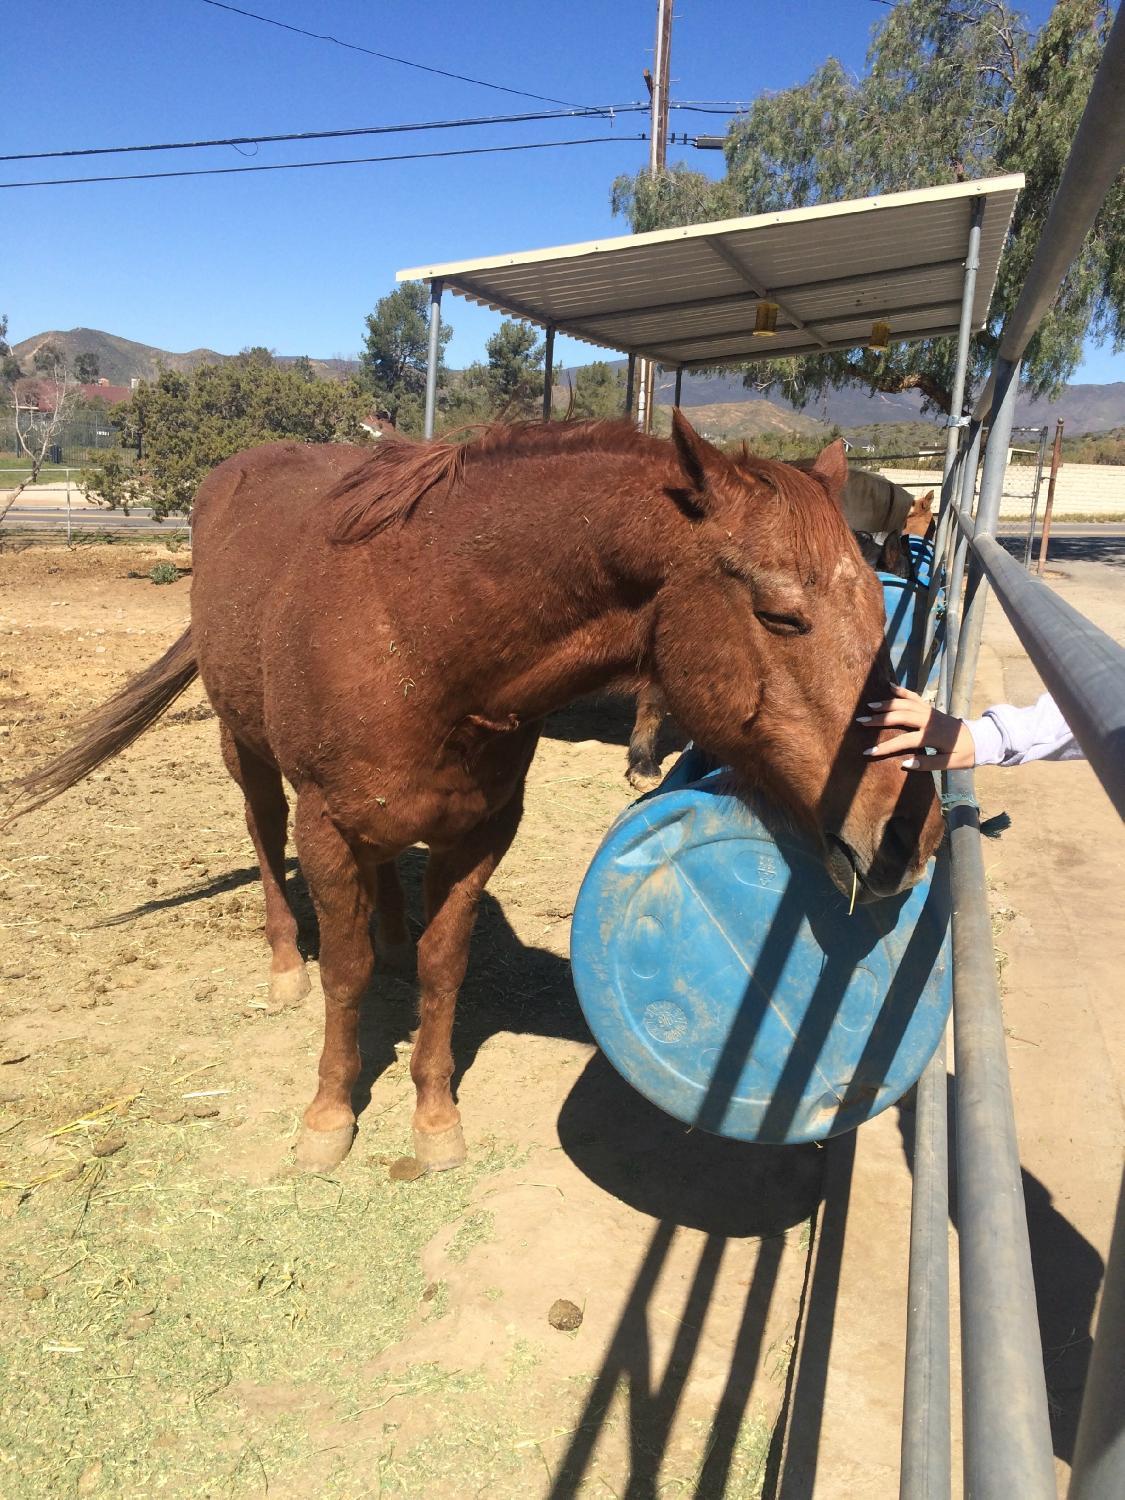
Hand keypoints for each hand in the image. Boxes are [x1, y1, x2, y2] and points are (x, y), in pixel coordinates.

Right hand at [857, 684, 976, 770]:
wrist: (981, 739)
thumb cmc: (965, 754)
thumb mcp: (949, 764)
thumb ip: (927, 764)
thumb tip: (904, 764)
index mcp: (932, 736)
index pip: (904, 741)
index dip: (885, 747)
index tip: (868, 752)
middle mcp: (929, 720)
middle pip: (900, 716)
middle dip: (880, 719)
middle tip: (861, 721)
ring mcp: (930, 712)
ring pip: (905, 704)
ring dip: (887, 704)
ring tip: (870, 706)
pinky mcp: (931, 708)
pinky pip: (914, 697)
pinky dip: (902, 691)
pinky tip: (890, 686)